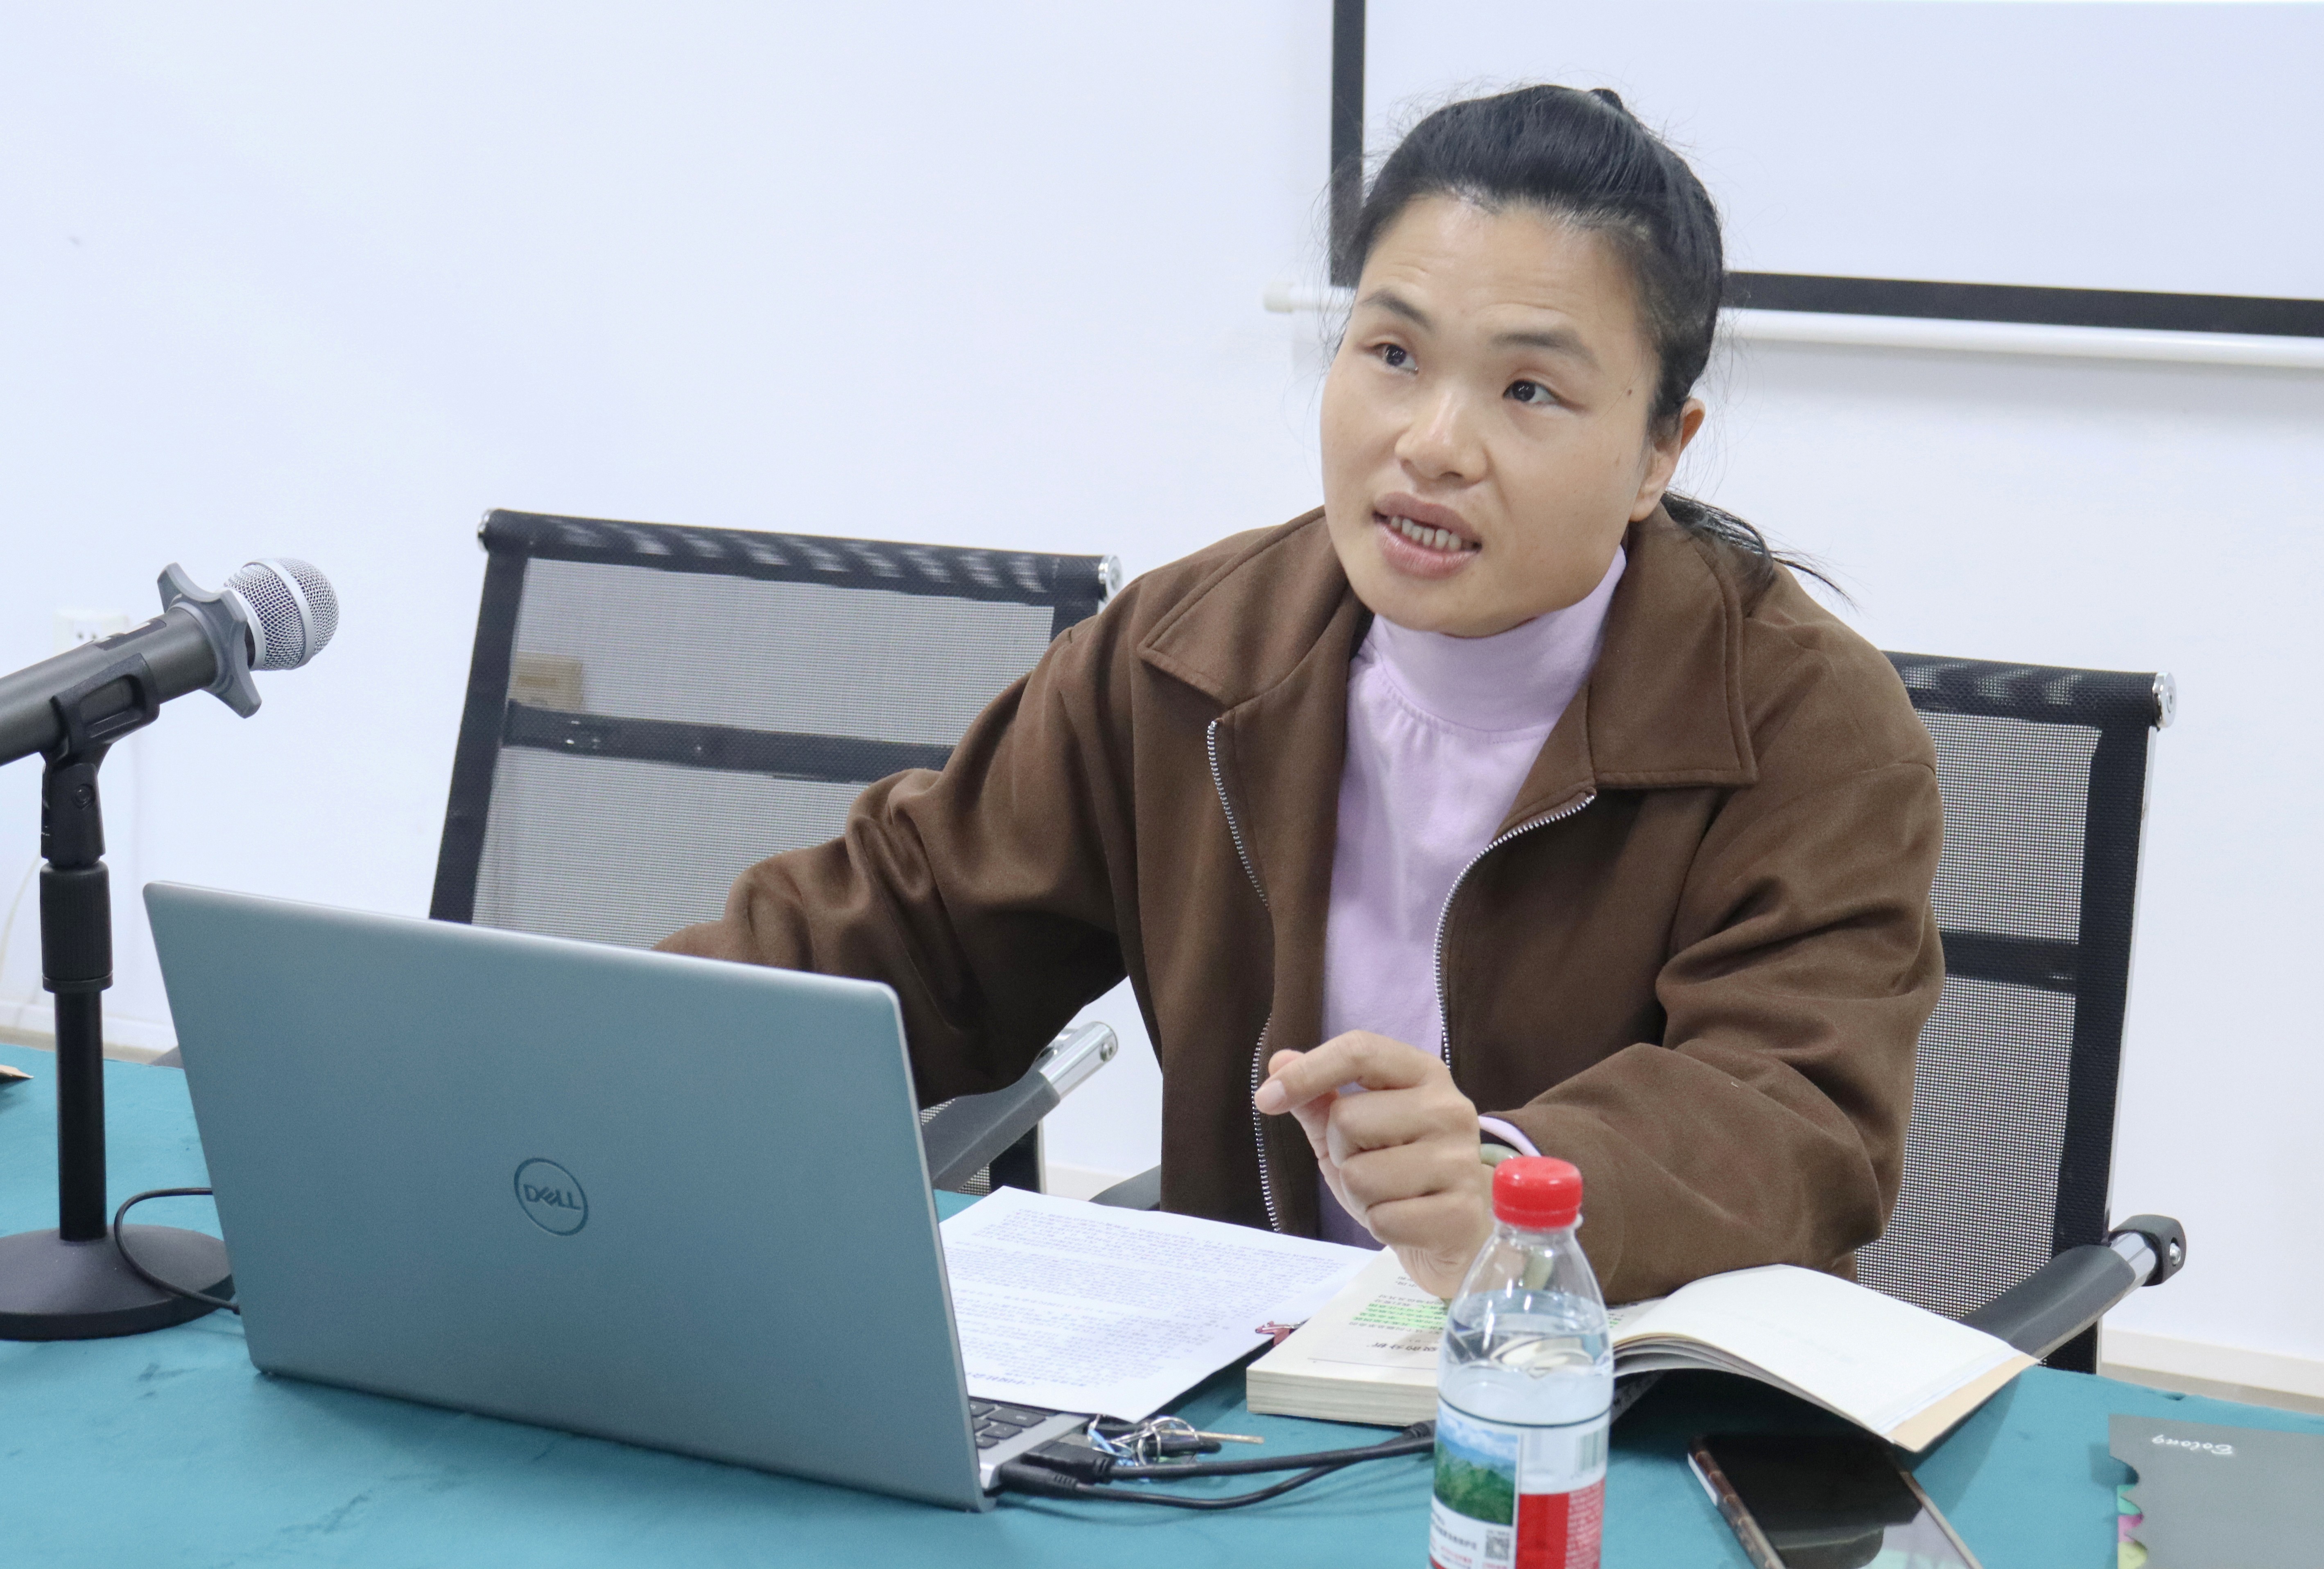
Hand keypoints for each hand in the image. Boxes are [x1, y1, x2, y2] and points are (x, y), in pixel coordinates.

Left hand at [1253, 1031, 1493, 1296]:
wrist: (1462, 1232)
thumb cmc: (1402, 1174)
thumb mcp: (1355, 1133)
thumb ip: (1319, 1098)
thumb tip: (1278, 1061)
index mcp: (1424, 1075)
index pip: (1359, 1051)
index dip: (1306, 1072)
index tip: (1266, 1099)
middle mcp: (1450, 1109)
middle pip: (1347, 1120)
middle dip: (1342, 1153)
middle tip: (1373, 1165)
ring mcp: (1460, 1161)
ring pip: (1360, 1176)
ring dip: (1360, 1196)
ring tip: (1391, 1196)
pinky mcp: (1460, 1213)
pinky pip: (1382, 1220)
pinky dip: (1380, 1226)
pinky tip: (1408, 1221)